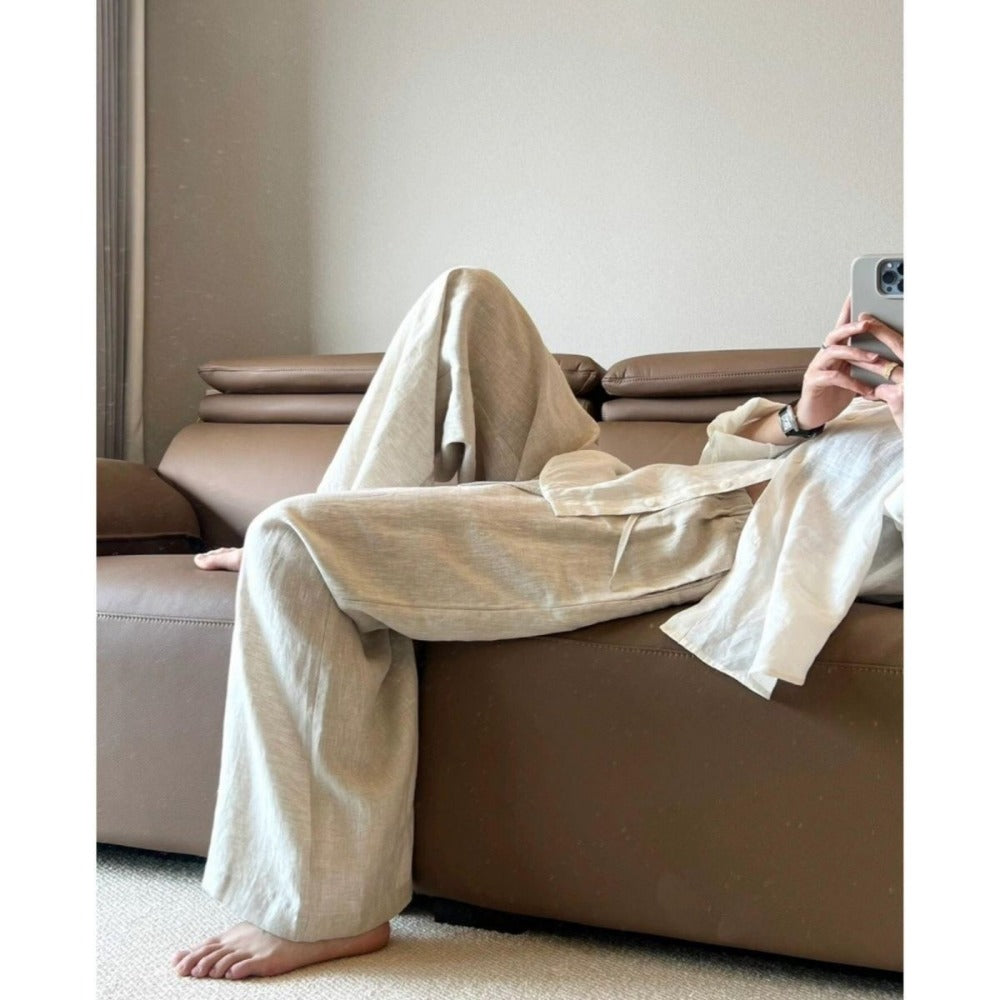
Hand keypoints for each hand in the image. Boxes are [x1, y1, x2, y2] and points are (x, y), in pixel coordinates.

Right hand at [794, 295, 902, 430]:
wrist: (813, 415)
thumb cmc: (834, 394)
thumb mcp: (853, 375)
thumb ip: (864, 363)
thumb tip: (889, 355)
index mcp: (835, 351)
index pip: (841, 326)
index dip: (846, 308)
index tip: (855, 292)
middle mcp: (824, 355)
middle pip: (835, 333)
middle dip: (852, 326)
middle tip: (869, 324)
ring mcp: (817, 367)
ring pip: (834, 352)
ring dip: (857, 354)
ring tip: (876, 360)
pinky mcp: (814, 382)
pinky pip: (834, 377)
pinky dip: (853, 383)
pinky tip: (867, 390)